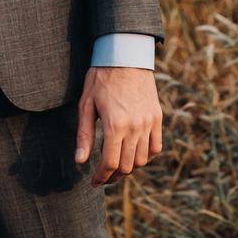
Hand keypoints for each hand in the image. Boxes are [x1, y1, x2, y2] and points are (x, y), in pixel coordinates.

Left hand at [74, 66, 161, 185]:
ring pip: (142, 160)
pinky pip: (156, 147)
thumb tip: (80, 161)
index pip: (110, 164)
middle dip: (113, 176)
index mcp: (115, 125)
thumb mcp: (86, 105)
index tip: (94, 182)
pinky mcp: (157, 117)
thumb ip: (85, 135)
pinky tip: (134, 154)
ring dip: (129, 168)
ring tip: (117, 166)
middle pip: (127, 166)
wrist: (126, 55)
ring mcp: (149, 123)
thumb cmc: (101, 78)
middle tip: (103, 176)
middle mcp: (135, 127)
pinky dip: (146, 156)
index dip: (101, 177)